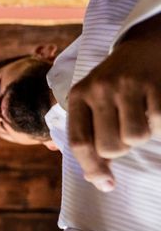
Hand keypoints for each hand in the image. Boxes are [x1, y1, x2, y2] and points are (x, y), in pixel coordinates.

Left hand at [68, 14, 160, 191]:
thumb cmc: (115, 86)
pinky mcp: (154, 83)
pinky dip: (159, 124)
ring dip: (142, 135)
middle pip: (109, 146)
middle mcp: (98, 89)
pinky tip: (154, 106)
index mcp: (78, 96)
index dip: (93, 168)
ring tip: (139, 117)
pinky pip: (158, 122)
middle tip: (125, 132)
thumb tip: (100, 180)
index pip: (79, 142)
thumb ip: (91, 137)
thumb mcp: (94, 104)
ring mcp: (127, 84)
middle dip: (121, 149)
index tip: (106, 184)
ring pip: (135, 138)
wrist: (145, 46)